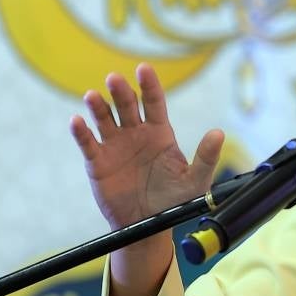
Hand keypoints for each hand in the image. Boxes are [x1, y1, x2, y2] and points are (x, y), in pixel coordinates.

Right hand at [70, 63, 223, 230]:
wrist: (148, 226)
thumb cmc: (174, 201)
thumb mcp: (195, 181)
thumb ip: (206, 158)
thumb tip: (218, 133)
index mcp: (160, 132)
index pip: (154, 102)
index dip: (149, 85)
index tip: (143, 68)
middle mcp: (136, 133)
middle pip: (127, 105)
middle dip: (121, 91)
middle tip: (115, 79)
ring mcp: (115, 146)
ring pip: (105, 119)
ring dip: (98, 106)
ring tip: (92, 96)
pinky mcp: (98, 162)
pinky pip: (88, 143)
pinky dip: (81, 132)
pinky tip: (77, 121)